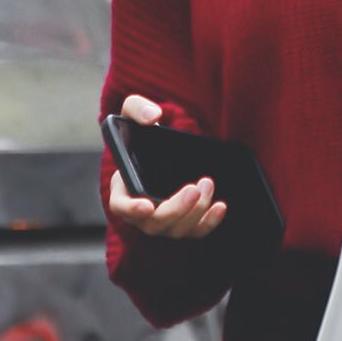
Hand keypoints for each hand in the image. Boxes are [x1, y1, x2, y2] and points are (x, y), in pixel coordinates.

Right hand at [107, 94, 227, 239]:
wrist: (157, 152)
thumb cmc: (140, 136)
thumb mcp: (132, 115)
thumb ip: (137, 109)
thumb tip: (153, 116)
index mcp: (123, 190)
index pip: (122, 207)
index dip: (132, 209)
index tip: (146, 205)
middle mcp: (141, 212)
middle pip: (155, 222)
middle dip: (177, 208)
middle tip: (195, 187)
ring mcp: (163, 221)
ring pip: (177, 229)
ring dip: (195, 211)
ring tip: (207, 184)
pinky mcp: (183, 223)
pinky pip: (195, 231)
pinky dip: (209, 222)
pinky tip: (220, 206)